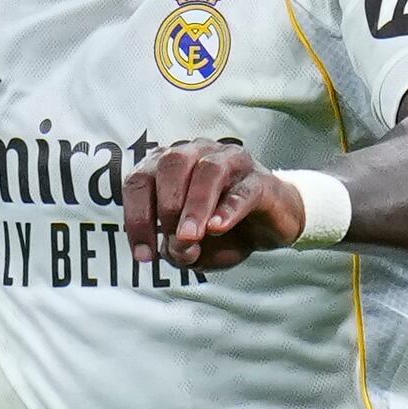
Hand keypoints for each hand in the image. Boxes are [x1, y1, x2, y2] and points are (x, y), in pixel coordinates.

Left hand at [123, 139, 302, 273]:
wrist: (270, 225)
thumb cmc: (222, 229)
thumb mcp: (194, 247)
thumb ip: (179, 249)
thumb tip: (178, 249)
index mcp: (169, 167)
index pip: (140, 180)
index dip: (137, 217)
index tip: (144, 255)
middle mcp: (197, 154)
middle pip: (172, 165)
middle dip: (167, 205)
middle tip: (173, 241)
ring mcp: (231, 162)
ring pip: (208, 171)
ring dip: (195, 206)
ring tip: (190, 237)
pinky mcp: (261, 179)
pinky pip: (243, 189)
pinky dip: (228, 209)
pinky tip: (218, 227)